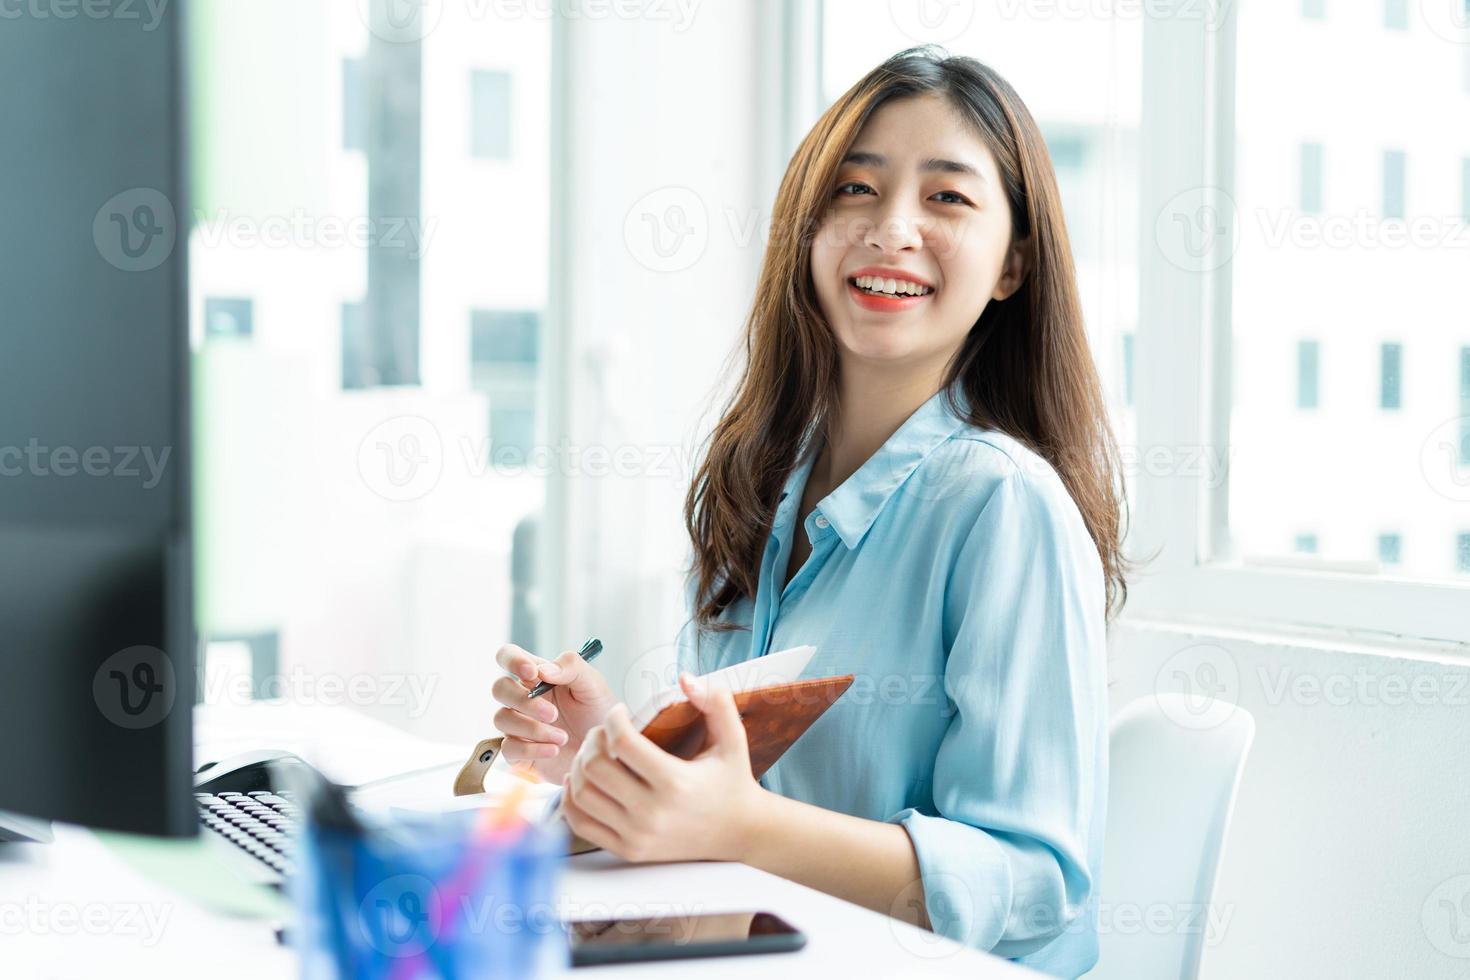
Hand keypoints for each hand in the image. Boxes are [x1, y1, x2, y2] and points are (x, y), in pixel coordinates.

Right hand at [492, 643, 616, 782]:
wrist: (607, 750)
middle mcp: (523, 698)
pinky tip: (553, 750)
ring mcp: (518, 725)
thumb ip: (572, 668)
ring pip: (501, 719)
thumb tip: (542, 670)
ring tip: (563, 738)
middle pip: (499, 688)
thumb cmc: (598, 713)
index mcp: (537, 676)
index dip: (512, 660)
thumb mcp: (594, 685)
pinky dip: (530, 750)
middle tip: (554, 714)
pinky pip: (508, 748)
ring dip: (532, 729)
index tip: (532, 672)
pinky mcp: (519, 752)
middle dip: (524, 701)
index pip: (508, 656)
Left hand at [562, 673, 763, 862]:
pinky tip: (585, 780)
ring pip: (581, 794)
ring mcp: (636, 835)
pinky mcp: (627, 850)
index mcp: (675, 782)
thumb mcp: (733, 739)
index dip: (613, 718)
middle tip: (604, 730)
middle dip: (593, 739)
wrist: (740, 833)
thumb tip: (684, 678)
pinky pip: (581, 822)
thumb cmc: (733, 781)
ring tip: (595, 752)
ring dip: (580, 766)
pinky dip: (574, 798)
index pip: (622, 741)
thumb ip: (716, 702)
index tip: (620, 711)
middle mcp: (652, 813)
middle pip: (594, 766)